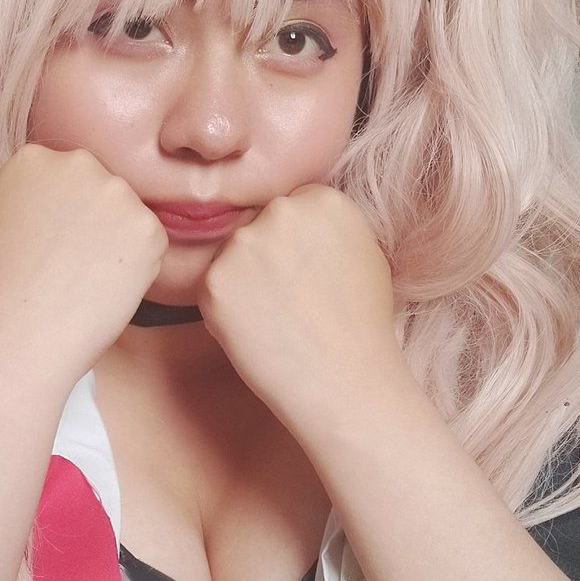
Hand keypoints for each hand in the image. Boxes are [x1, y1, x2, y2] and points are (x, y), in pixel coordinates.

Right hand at [0, 145, 167, 385]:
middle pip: (101, 189)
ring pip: (129, 215)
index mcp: (33, 159)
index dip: (65, 214)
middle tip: (76, 264)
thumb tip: (51, 210)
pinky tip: (107, 288)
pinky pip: (151, 244)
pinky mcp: (147, 226)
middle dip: (96, 221)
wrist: (19, 333)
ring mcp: (116, 192)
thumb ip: (27, 201)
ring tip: (88, 280)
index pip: (66, 177)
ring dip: (119, 243)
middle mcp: (78, 163)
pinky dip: (139, 267)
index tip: (55, 241)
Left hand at [197, 184, 404, 433]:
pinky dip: (226, 309)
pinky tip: (257, 330)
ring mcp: (244, 244)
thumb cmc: (361, 326)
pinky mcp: (214, 280)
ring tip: (276, 317)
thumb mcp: (366, 254)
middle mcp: (281, 211)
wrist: (343, 380)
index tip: (306, 275)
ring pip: (233, 254)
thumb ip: (330, 227)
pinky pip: (212, 286)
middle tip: (289, 299)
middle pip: (259, 225)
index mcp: (323, 200)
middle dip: (267, 256)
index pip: (293, 208)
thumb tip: (303, 217)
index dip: (296, 245)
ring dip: (244, 280)